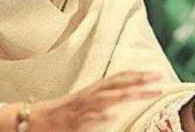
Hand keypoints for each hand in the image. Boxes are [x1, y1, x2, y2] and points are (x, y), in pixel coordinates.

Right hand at [29, 71, 162, 130]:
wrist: (35, 121)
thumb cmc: (62, 115)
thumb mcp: (86, 103)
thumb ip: (105, 99)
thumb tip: (125, 98)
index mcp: (94, 91)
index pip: (119, 77)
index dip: (138, 74)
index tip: (157, 73)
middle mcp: (90, 96)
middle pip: (117, 84)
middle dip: (139, 80)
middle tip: (160, 78)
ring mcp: (82, 108)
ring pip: (107, 98)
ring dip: (126, 94)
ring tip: (144, 92)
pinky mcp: (74, 122)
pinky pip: (89, 117)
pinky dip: (101, 115)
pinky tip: (114, 115)